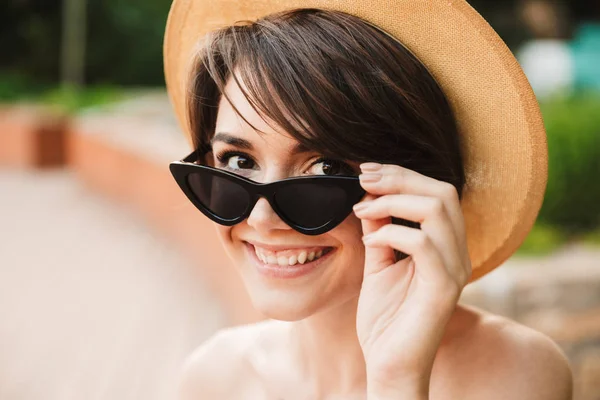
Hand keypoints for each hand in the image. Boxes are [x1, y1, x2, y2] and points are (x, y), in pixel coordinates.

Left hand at [353, 163, 471, 396]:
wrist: (390, 364)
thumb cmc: (386, 317)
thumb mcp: (378, 263)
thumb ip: (379, 230)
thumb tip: (370, 196)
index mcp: (445, 245)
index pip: (436, 192)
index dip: (402, 174)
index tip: (367, 172)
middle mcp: (457, 253)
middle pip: (441, 192)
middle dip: (399, 178)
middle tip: (364, 180)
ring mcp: (454, 270)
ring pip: (436, 210)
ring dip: (392, 201)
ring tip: (363, 210)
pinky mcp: (443, 288)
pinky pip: (422, 244)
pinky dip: (390, 234)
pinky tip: (370, 242)